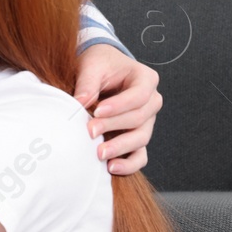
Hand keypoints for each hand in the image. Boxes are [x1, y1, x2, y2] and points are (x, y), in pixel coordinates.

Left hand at [74, 43, 161, 174]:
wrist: (100, 69)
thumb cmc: (99, 64)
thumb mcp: (92, 66)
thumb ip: (88, 83)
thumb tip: (79, 103)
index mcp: (145, 79)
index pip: (139, 96)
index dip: (119, 106)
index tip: (97, 110)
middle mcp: (151, 101)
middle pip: (139, 119)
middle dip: (113, 126)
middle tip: (90, 131)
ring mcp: (147, 121)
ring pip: (141, 138)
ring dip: (120, 147)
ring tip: (99, 153)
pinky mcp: (137, 136)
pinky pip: (140, 155)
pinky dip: (128, 163)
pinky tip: (111, 167)